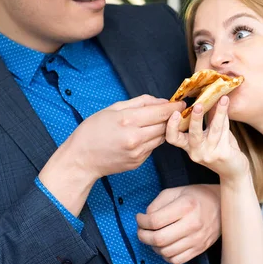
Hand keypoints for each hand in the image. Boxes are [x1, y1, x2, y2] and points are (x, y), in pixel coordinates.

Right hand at [67, 94, 185, 178]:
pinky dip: (152, 139)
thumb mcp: (113, 108)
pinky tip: (143, 135)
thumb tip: (161, 101)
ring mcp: (138, 152)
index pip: (161, 112)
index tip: (181, 103)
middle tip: (173, 111)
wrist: (81, 159)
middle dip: (171, 117)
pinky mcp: (138, 162)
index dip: (174, 107)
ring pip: (162, 137)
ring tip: (156, 122)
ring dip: (163, 128)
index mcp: (128, 120)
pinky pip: (153, 147)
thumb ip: (140, 102)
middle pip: (165, 124)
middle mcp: (135, 137)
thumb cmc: (93, 130)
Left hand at [136, 184, 220, 263]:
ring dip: (153, 246)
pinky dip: (166, 256)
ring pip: (166, 252)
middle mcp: (192, 224)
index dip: (141, 221)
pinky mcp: (200, 248)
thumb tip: (146, 218)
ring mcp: (197, 239)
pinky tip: (165, 246)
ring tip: (153, 237)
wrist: (223, 205)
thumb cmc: (198, 196)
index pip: (155, 221)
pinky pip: (176, 260)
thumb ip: (158, 203)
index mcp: (186, 206)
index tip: (139, 218)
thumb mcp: (176, 191)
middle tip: (141, 230)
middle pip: (159, 239)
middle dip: (143, 236)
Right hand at [166, 96, 248, 181]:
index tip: (173, 112)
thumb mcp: (210, 134)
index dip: (171, 127)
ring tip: (223, 99)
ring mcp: (210, 154)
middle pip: (193, 135)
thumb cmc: (220, 149)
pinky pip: (225, 131)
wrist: (234, 170)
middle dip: (195, 119)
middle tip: (198, 105)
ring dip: (219, 113)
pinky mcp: (223, 154)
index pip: (173, 139)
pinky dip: (226, 117)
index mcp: (188, 146)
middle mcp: (196, 152)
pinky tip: (226, 105)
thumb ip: (207, 119)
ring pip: (214, 130)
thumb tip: (204, 96)